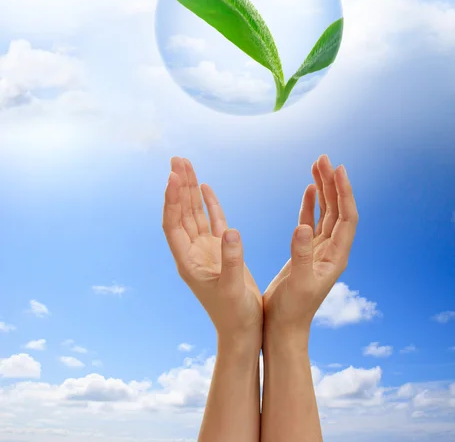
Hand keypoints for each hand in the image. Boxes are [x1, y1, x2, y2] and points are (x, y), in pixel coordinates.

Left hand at [163, 157, 262, 348]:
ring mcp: (205, 250)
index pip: (173, 225)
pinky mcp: (221, 250)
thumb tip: (231, 230)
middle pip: (181, 213)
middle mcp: (192, 253)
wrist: (244, 332)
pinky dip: (209, 204)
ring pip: (194, 214)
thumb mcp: (234, 289)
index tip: (173, 177)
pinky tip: (206, 187)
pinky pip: (212, 221)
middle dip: (179, 186)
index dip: (172, 201)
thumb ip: (232, 260)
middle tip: (176, 159)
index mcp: (188, 262)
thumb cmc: (237, 316)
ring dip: (190, 190)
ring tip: (186, 164)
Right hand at [263, 155, 358, 335]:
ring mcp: (320, 250)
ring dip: (324, 189)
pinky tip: (309, 189)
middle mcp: (332, 250)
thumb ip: (300, 255)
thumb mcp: (296, 283)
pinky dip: (311, 204)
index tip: (338, 169)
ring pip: (326, 212)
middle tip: (324, 158)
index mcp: (336, 257)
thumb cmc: (292, 311)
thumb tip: (303, 226)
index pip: (347, 218)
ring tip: (317, 165)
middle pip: (338, 210)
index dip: (344, 193)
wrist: (283, 328)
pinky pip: (312, 221)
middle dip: (333, 183)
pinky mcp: (306, 251)